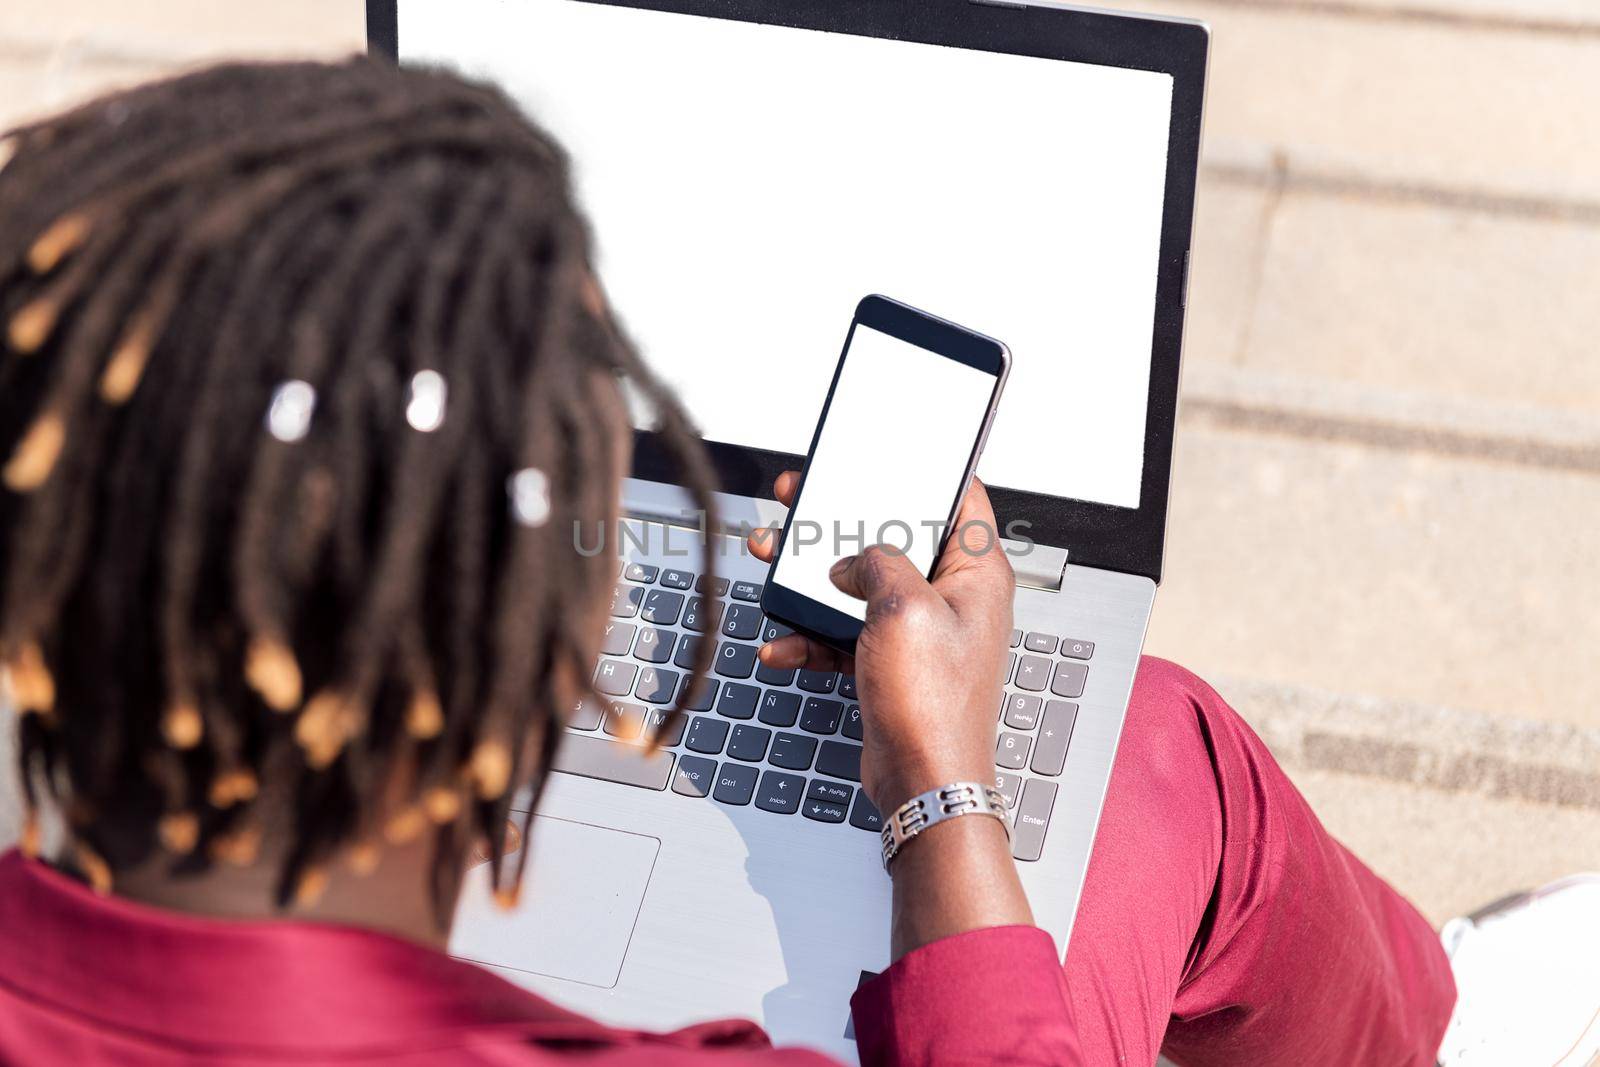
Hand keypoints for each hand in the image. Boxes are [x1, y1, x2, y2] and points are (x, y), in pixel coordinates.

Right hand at [747, 472, 1014, 813]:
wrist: (922, 782)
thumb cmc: (934, 705)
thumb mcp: (903, 608)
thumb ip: (877, 563)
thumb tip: (855, 562)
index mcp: (976, 573)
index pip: (961, 499)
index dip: (924, 472)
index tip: (886, 454)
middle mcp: (952, 597)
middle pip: (894, 537)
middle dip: (843, 522)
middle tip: (803, 500)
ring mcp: (920, 631)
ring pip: (860, 583)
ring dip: (812, 578)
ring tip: (771, 561)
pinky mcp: (890, 662)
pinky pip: (844, 631)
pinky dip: (811, 634)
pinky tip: (782, 642)